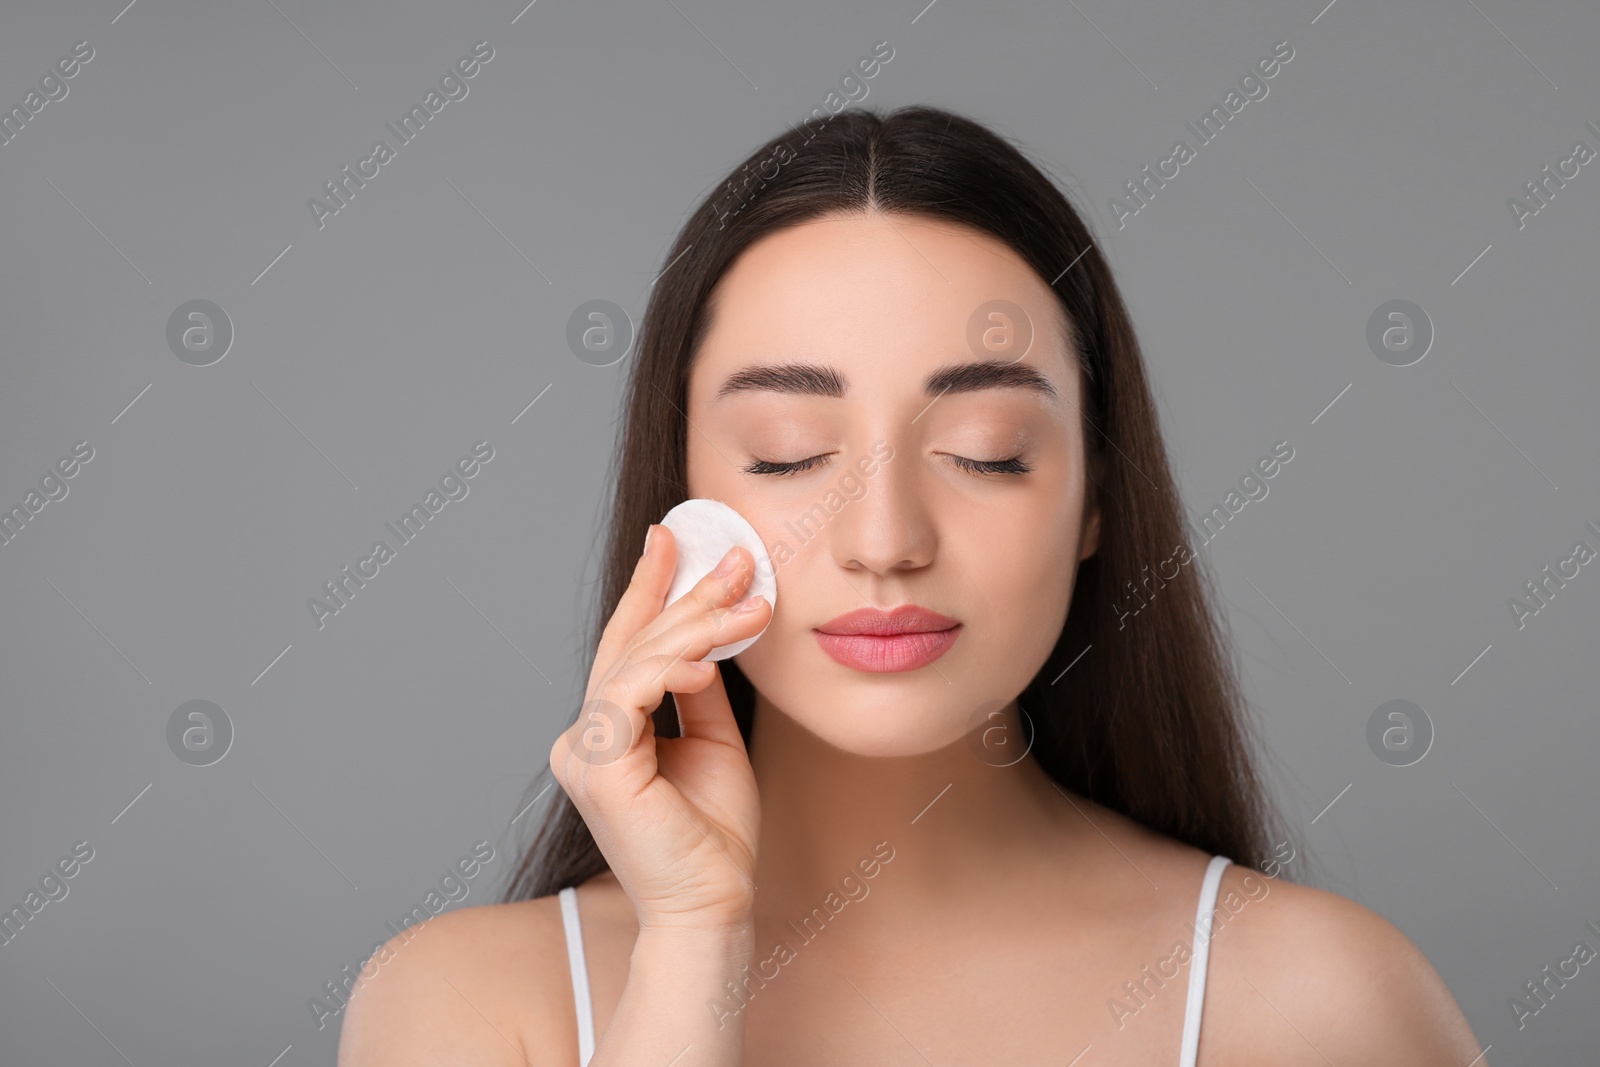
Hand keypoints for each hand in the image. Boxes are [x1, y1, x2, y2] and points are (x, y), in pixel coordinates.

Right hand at [549, 524, 769, 932]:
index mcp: (607, 735)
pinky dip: (673, 668)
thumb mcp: (715, 742)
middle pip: (632, 645)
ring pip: (636, 661)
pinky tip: (710, 660)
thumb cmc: (715, 836)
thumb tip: (709, 636)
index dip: (649, 589)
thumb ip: (701, 691)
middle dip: (686, 594)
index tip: (672, 537)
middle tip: (736, 558)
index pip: (627, 647)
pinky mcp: (598, 768)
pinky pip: (633, 695)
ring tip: (752, 605)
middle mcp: (583, 740)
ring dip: (697, 626)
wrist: (716, 904)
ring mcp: (583, 753)